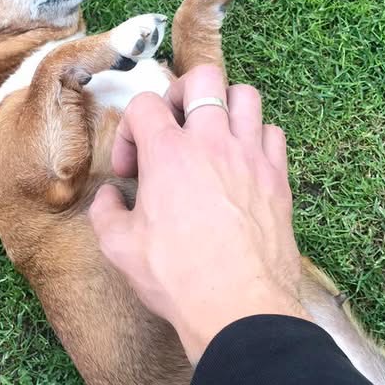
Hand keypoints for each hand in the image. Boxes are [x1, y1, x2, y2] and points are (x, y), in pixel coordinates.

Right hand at [89, 65, 308, 363]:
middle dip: (181, 94)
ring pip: (245, 95)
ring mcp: (251, 157)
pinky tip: (243, 163)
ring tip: (211, 137)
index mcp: (168, 154)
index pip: (145, 104)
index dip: (130, 131)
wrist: (238, 306)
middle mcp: (212, 143)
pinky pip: (273, 134)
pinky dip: (257, 138)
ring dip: (224, 107)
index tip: (131, 171)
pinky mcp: (278, 179)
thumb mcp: (119, 248)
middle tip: (173, 128)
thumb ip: (106, 213)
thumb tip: (110, 199)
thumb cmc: (177, 278)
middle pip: (203, 78)